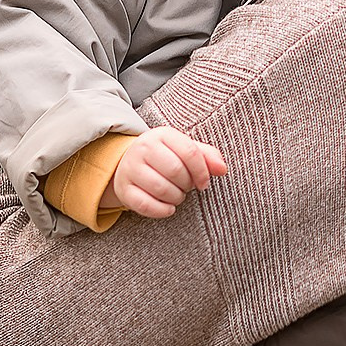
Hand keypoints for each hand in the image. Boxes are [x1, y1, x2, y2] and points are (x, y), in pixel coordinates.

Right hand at [104, 126, 226, 219]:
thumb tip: (222, 169)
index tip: (204, 183)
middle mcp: (143, 148)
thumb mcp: (184, 150)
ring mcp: (130, 168)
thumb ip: (207, 156)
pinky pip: (146, 205)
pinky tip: (168, 208)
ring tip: (177, 195)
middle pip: (176, 171)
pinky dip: (162, 210)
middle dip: (187, 185)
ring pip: (161, 189)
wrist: (129, 163)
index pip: (189, 152)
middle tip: (186, 187)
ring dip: (176, 198)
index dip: (202, 172)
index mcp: (162, 134)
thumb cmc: (165, 157)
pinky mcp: (123, 189)